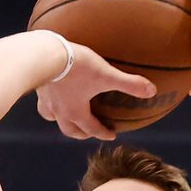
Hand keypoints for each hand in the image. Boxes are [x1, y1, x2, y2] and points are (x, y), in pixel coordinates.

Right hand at [34, 38, 154, 140]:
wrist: (45, 56)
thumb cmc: (76, 67)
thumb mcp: (106, 74)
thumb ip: (129, 84)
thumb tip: (152, 91)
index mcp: (76, 113)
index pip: (91, 128)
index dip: (103, 132)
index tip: (111, 135)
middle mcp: (60, 112)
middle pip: (70, 130)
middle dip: (81, 133)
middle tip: (88, 131)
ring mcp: (47, 101)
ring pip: (53, 118)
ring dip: (61, 120)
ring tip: (65, 116)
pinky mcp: (38, 88)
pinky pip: (43, 100)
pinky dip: (48, 102)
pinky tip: (51, 93)